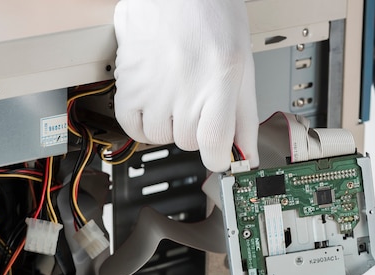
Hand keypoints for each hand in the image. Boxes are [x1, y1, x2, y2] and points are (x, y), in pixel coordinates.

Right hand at [113, 0, 258, 171]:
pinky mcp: (128, 84)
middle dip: (196, 131)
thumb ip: (245, 114)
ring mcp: (153, 87)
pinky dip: (143, 124)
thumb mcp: (243, 64)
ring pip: (162, 138)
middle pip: (189, 143)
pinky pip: (132, 127)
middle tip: (197, 103)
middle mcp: (185, 85)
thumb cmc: (211, 16)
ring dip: (169, 126)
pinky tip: (154, 105)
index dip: (219, 158)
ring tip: (175, 95)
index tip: (220, 157)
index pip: (216, 143)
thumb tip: (247, 153)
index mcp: (221, 78)